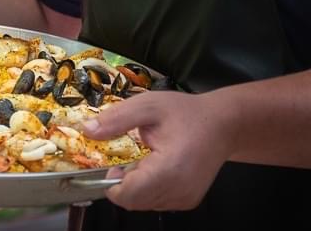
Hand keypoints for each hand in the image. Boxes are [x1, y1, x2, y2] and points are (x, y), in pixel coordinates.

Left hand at [83, 90, 234, 210]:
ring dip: (136, 187)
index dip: (112, 183)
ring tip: (148, 160)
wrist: (223, 124)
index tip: (114, 164)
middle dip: (123, 183)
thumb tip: (87, 131)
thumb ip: (117, 119)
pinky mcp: (188, 201)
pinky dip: (149, 189)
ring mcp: (185, 199)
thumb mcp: (148, 105)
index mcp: (169, 168)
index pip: (129, 195)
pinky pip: (157, 202)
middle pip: (134, 202)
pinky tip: (158, 167)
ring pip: (144, 204)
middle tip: (132, 157)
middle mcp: (179, 190)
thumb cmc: (187, 113)